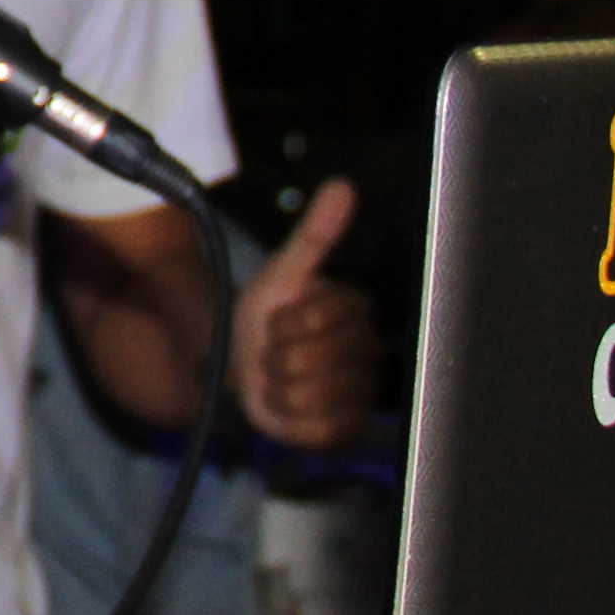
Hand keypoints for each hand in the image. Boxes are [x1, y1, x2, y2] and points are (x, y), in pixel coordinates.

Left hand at [227, 178, 376, 448]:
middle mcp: (368, 352)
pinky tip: (289, 405)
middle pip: (307, 360)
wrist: (246, 365)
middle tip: (277, 351)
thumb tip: (343, 186)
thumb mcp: (284, 272)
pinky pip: (313, 428)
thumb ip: (316, 233)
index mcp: (356, 311)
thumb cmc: (268, 317)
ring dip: (277, 387)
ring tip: (282, 377)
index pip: (314, 319)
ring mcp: (360, 392)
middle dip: (275, 356)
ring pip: (308, 394)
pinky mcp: (347, 429)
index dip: (282, 322)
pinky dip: (287, 418)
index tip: (281, 320)